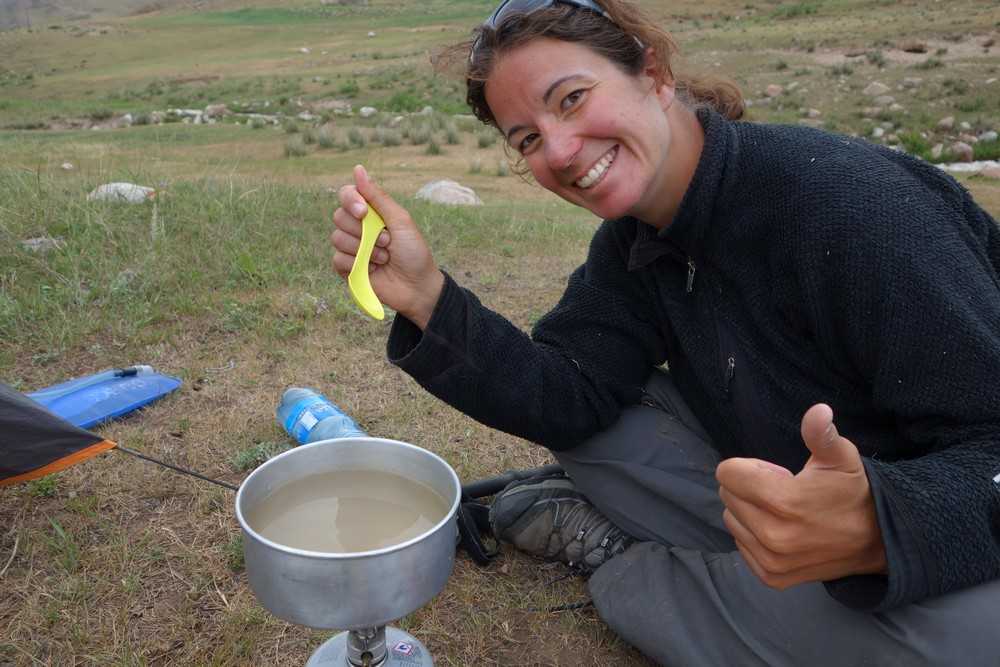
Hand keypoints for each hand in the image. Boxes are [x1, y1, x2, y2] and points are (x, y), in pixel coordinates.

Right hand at [331, 165, 443, 328]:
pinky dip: (356, 264)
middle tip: (386, 241)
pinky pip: (337, 259)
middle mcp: (358, 227)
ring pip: (337, 238)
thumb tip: (358, 168)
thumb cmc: (414, 252)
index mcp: (371, 212)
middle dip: (363, 231)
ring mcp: (351, 248)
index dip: (351, 201)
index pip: (346, 195)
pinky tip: (373, 269)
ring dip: (365, 250)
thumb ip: (378, 196)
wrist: (417, 286)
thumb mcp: (400, 220)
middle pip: (338, 216)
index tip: (364, 213)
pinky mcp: (347, 268)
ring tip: (384, 257)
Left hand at [715, 404, 886, 588]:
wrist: (876, 541)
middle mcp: (771, 535)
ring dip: (749, 511)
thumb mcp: (841, 457)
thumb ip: (821, 434)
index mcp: (782, 501)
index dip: (750, 467)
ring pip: (732, 519)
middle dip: (749, 487)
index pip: (727, 473)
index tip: (777, 474)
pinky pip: (740, 545)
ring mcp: (770, 559)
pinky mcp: (771, 576)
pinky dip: (753, 535)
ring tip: (783, 512)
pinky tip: (782, 531)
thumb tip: (818, 411)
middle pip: (727, 495)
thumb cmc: (852, 492)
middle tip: (783, 491)